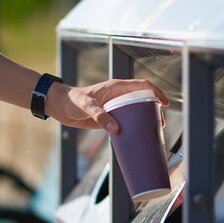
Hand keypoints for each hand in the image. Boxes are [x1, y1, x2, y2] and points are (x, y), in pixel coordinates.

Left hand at [46, 79, 168, 133]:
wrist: (59, 105)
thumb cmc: (71, 100)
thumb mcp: (86, 107)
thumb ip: (100, 116)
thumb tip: (115, 129)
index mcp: (116, 87)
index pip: (142, 86)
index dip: (156, 92)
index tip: (164, 103)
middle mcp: (117, 95)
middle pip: (142, 99)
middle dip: (154, 110)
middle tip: (160, 124)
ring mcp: (114, 106)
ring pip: (135, 110)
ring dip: (145, 119)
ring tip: (153, 131)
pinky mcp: (108, 116)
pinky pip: (125, 120)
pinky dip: (133, 126)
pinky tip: (136, 136)